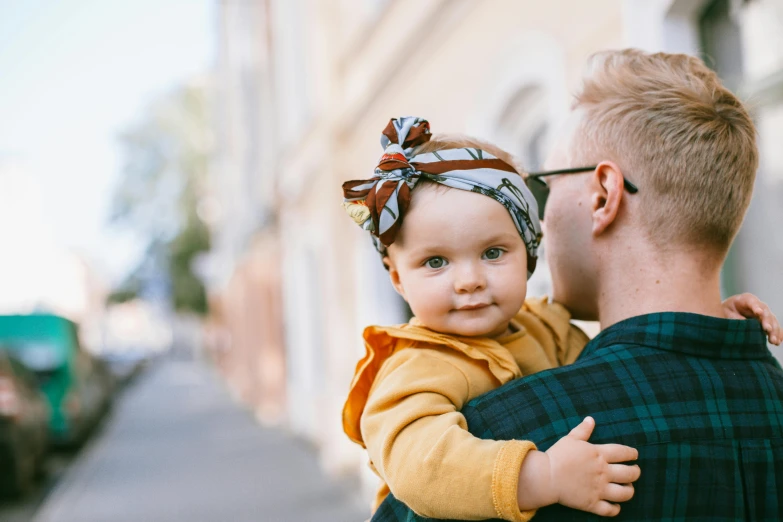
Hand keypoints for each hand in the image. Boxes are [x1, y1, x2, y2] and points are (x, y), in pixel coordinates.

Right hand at [517, 417, 639, 515]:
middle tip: (634, 471)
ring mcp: (599, 489)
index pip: (624, 453)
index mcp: (598, 454)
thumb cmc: (557, 456)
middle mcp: (603, 472)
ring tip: (627, 488)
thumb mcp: (570, 439)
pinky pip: (610, 510)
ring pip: (625, 493)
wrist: (546, 476)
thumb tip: (591, 419)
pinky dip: (615, 509)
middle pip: (630, 474)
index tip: (634, 455)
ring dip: (629, 491)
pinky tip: (615, 505)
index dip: (632, 453)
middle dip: (636, 472)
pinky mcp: (592, 503)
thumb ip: (583, 430)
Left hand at [722, 293, 780, 344]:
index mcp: (746, 299)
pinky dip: (777, 334)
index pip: (752, 302)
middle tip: (767, 329)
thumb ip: (735, 317)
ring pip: (772, 321)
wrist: (729, 311)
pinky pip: (774, 328)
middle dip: (767, 321)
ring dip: (774, 331)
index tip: (758, 312)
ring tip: (774, 341)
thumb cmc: (726, 310)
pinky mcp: (767, 322)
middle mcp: (759, 305)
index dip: (756, 307)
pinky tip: (778, 341)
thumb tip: (744, 324)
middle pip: (765, 313)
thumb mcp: (726, 312)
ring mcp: (764, 314)